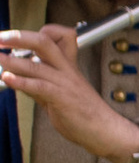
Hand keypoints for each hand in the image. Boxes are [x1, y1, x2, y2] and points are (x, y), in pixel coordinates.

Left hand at [0, 24, 138, 162]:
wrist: (104, 130)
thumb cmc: (83, 113)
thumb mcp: (59, 92)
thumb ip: (38, 82)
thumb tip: (16, 76)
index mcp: (68, 65)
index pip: (57, 37)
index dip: (38, 32)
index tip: (15, 37)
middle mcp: (66, 69)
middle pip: (44, 42)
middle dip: (19, 37)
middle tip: (1, 38)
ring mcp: (65, 83)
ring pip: (36, 65)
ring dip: (12, 61)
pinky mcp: (62, 98)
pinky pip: (39, 86)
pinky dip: (20, 82)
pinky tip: (6, 78)